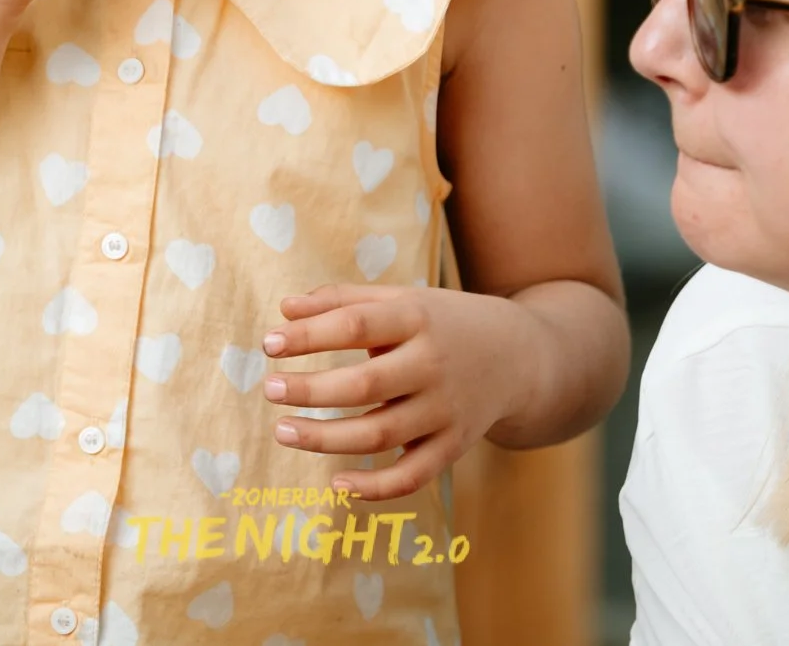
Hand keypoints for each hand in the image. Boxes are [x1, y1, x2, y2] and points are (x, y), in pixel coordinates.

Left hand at [261, 284, 539, 501]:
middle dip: (311, 391)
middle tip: (270, 390)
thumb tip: (284, 309)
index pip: (355, 325)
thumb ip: (343, 300)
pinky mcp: (453, 446)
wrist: (519, 355)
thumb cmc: (442, 323)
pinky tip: (336, 483)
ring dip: (325, 438)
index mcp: (416, 319)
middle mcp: (432, 365)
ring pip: (380, 434)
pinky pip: (412, 476)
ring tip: (282, 431)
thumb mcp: (401, 300)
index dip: (309, 336)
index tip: (269, 344)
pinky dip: (374, 487)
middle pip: (364, 385)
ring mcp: (445, 410)